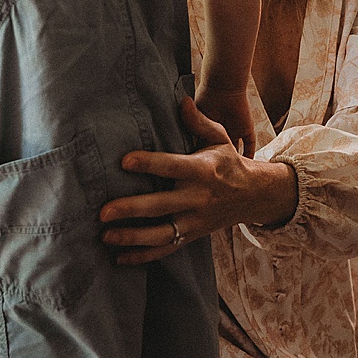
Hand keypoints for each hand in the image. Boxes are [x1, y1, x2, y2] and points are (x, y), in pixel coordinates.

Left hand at [99, 97, 296, 264]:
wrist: (254, 196)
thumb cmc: (229, 163)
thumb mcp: (220, 138)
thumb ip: (199, 121)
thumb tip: (180, 100)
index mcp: (203, 171)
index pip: (172, 167)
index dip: (149, 164)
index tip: (124, 161)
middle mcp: (198, 198)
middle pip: (161, 205)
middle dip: (131, 209)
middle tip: (103, 211)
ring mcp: (195, 221)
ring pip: (161, 234)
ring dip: (132, 237)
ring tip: (105, 236)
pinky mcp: (192, 236)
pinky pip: (166, 249)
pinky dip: (143, 256)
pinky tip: (119, 258)